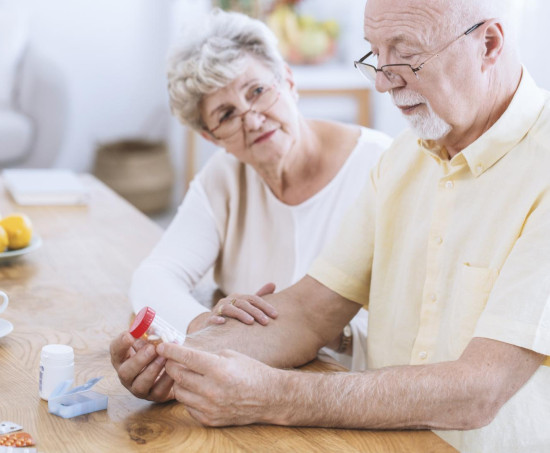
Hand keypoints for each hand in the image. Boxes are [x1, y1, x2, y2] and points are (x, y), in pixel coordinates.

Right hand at [110, 331, 174, 401]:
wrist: (172, 371)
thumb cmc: (157, 352)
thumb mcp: (150, 342)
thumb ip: (149, 335)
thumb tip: (152, 327)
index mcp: (124, 359)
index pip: (115, 351)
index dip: (120, 344)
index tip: (130, 335)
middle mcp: (127, 376)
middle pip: (125, 372)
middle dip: (138, 360)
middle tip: (151, 349)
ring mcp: (139, 388)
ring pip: (140, 385)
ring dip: (152, 370)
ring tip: (164, 358)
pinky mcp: (154, 396)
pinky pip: (158, 391)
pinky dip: (166, 380)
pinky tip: (173, 370)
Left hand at [158, 343, 280, 425]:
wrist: (269, 397)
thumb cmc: (251, 371)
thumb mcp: (230, 355)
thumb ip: (206, 356)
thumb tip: (183, 354)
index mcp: (218, 369)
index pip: (186, 357)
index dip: (171, 350)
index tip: (161, 345)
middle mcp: (212, 390)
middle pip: (178, 375)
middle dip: (172, 364)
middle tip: (172, 359)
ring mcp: (210, 407)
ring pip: (179, 392)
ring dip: (180, 382)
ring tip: (189, 375)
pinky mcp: (210, 420)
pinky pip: (188, 406)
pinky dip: (189, 397)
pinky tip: (199, 390)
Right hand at [188, 283, 277, 333]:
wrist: (211, 322)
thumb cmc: (234, 313)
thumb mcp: (246, 304)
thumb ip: (259, 295)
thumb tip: (273, 284)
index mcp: (239, 297)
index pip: (254, 299)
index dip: (265, 306)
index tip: (275, 315)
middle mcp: (229, 300)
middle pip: (244, 304)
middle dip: (256, 312)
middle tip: (266, 322)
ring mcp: (218, 309)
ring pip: (229, 309)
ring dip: (240, 315)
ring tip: (250, 322)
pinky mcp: (210, 319)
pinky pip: (212, 318)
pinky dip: (217, 319)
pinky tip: (223, 322)